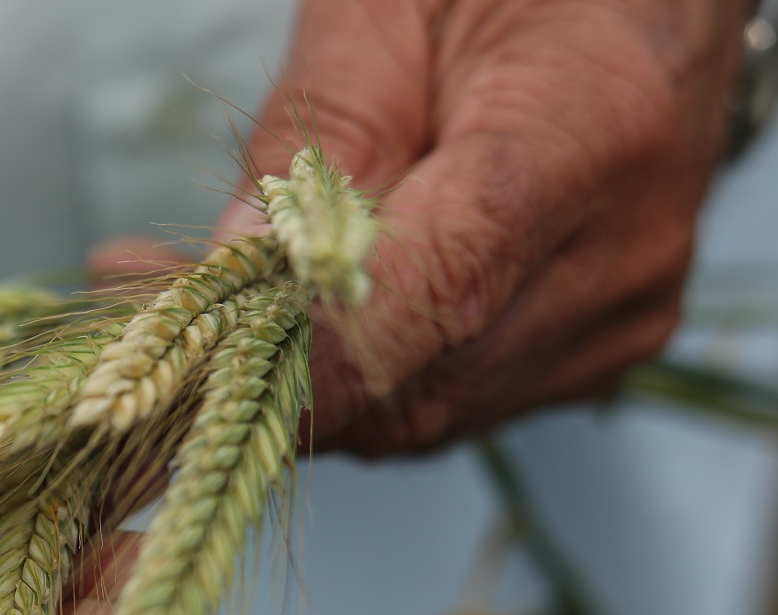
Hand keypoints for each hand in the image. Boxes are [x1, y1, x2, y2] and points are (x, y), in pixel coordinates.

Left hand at [222, 0, 744, 453]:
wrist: (641, 7)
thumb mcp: (386, 9)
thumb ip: (314, 134)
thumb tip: (235, 266)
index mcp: (594, 131)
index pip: (439, 282)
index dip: (304, 341)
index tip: (183, 354)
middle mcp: (622, 256)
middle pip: (416, 374)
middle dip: (262, 364)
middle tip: (136, 311)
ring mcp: (613, 321)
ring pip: (417, 412)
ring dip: (292, 378)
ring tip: (192, 303)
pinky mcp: (587, 357)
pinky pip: (441, 404)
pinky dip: (348, 378)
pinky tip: (282, 322)